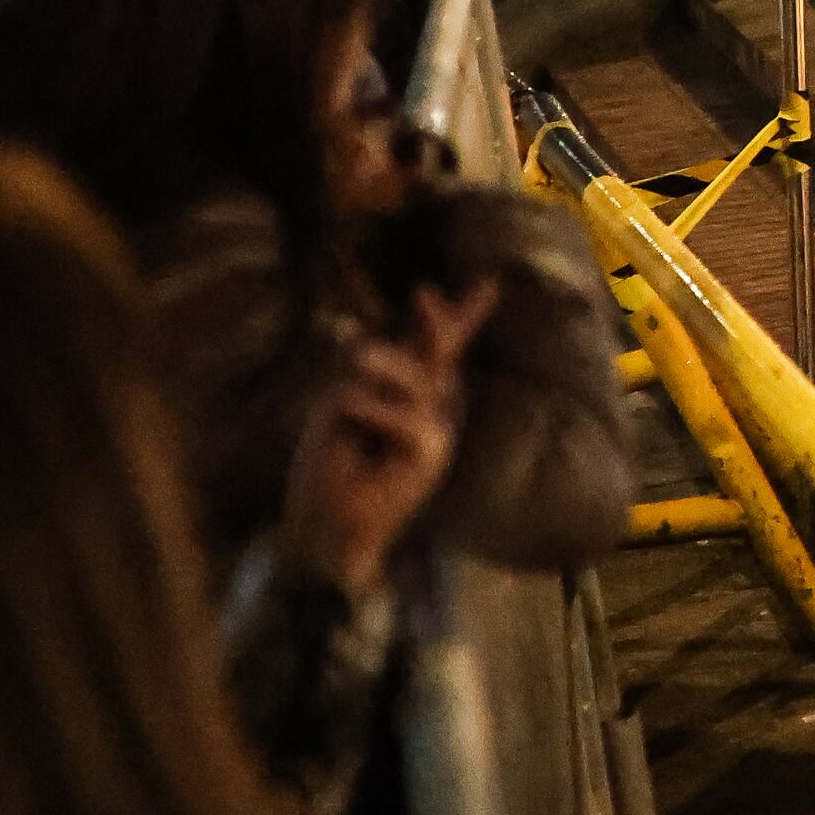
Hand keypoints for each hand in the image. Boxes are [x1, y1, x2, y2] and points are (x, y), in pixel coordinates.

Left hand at [280, 279, 499, 598]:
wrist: (324, 530)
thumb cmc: (327, 470)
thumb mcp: (339, 406)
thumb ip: (367, 375)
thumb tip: (370, 344)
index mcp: (409, 400)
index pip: (440, 352)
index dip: (462, 315)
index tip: (489, 284)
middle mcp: (430, 412)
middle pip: (441, 353)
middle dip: (437, 322)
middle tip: (424, 292)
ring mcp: (436, 432)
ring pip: (412, 376)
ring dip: (374, 374)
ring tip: (342, 400)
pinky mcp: (432, 453)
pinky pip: (403, 413)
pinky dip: (369, 410)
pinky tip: (347, 419)